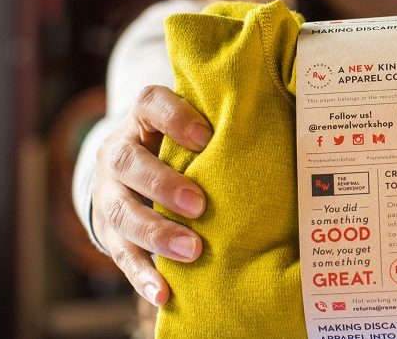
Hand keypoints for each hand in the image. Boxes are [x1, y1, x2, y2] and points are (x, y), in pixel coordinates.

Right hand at [91, 85, 211, 305]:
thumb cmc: (177, 149)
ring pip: (121, 212)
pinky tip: (164, 293)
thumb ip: (220, 128)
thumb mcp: (189, 130)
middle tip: (199, 205)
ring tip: (192, 251)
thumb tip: (288, 128)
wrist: (126, 176)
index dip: (175, 118)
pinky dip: (144, 275)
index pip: (150, 104)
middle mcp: (117, 153)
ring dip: (157, 234)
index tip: (206, 138)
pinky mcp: (109, 232)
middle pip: (128, 163)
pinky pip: (122, 255)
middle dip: (163, 184)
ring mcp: (108, 194)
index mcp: (141, 120)